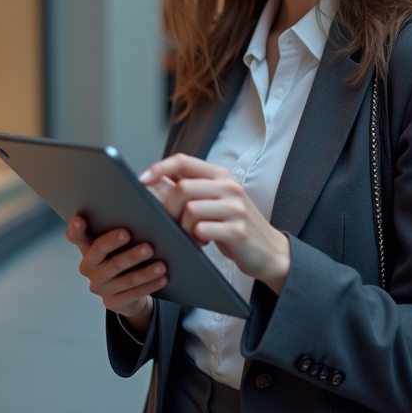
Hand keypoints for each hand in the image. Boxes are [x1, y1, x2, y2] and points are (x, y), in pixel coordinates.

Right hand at [64, 217, 166, 334]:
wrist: (127, 294)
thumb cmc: (124, 257)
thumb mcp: (118, 245)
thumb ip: (120, 230)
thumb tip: (141, 213)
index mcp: (87, 249)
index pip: (76, 237)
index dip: (76, 229)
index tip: (80, 219)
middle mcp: (89, 268)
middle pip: (101, 253)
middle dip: (116, 243)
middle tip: (131, 235)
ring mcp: (99, 287)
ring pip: (123, 276)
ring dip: (144, 271)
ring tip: (161, 264)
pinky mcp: (113, 302)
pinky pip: (134, 293)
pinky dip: (150, 285)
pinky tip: (162, 278)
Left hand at [140, 154, 290, 294]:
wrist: (270, 251)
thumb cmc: (233, 226)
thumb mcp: (214, 201)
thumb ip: (188, 189)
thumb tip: (152, 182)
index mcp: (220, 175)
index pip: (184, 161)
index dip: (159, 168)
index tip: (141, 180)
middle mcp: (230, 187)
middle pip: (182, 188)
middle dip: (168, 208)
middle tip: (171, 224)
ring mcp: (235, 208)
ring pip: (190, 210)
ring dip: (182, 227)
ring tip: (190, 235)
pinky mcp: (238, 231)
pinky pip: (201, 230)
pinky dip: (194, 239)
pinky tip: (201, 243)